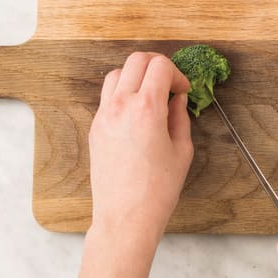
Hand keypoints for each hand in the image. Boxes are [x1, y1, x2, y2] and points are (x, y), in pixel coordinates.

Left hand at [88, 52, 192, 234]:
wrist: (125, 217)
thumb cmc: (158, 189)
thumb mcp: (182, 150)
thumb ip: (181, 117)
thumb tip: (178, 99)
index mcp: (147, 108)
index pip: (160, 65)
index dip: (176, 73)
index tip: (183, 90)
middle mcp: (121, 105)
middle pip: (136, 61)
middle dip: (157, 66)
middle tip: (169, 85)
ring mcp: (104, 115)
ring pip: (117, 74)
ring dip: (136, 77)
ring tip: (150, 97)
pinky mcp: (95, 128)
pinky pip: (107, 96)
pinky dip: (123, 94)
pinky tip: (137, 114)